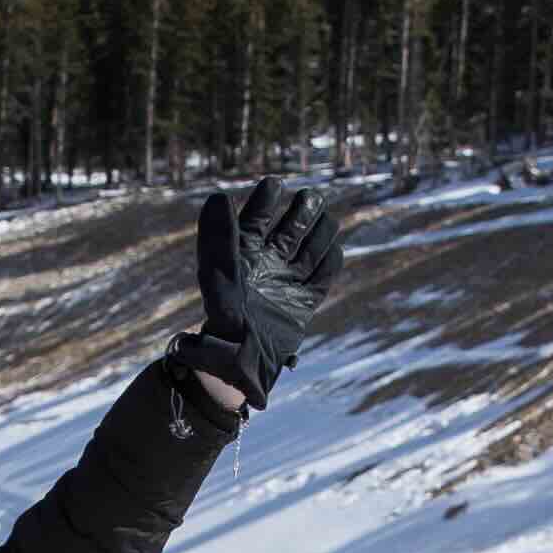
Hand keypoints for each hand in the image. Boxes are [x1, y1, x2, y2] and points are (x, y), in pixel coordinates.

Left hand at [188, 179, 341, 402]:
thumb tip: (217, 196)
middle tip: (311, 196)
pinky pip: (320, 281)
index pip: (254, 221)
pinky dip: (330, 265)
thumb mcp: (218, 277)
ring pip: (307, 251)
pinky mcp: (301, 307)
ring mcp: (284, 286)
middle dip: (301, 211)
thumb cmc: (221, 323)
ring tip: (327, 216)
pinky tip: (335, 251)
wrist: (238, 368)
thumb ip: (218, 239)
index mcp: (240, 259)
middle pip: (287, 231)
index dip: (265, 201)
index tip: (274, 184)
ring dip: (319, 232)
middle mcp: (263, 269)